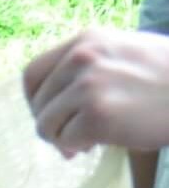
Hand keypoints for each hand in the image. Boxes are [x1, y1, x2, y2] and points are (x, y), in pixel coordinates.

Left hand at [24, 29, 168, 154]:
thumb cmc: (165, 76)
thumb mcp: (122, 53)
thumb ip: (86, 68)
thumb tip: (51, 105)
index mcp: (86, 40)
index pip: (32, 74)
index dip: (37, 101)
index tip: (53, 113)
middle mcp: (82, 57)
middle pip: (37, 105)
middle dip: (52, 125)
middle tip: (74, 134)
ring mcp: (89, 85)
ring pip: (45, 126)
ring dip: (63, 139)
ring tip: (89, 137)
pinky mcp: (98, 114)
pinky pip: (66, 142)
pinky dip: (77, 148)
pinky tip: (99, 142)